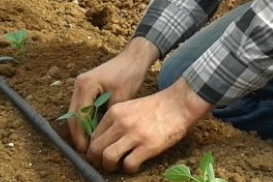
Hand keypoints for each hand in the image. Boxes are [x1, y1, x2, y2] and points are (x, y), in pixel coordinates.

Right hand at [68, 37, 159, 150]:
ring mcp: (80, 85)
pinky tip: (92, 132)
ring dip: (80, 128)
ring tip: (88, 144)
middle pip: (73, 115)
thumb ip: (109, 116)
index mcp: (86, 85)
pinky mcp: (85, 87)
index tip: (87, 149)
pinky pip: (81, 107)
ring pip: (75, 112)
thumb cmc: (129, 75)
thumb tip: (103, 137)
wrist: (133, 58)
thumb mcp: (121, 97)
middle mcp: (79, 84)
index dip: (82, 135)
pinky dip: (85, 120)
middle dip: (78, 134)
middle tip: (85, 151)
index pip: (79, 115)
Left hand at [86, 78, 213, 172]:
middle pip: (95, 148)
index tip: (100, 154)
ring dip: (110, 167)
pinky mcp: (148, 146)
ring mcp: (134, 135)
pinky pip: (129, 164)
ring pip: (108, 158)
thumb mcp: (130, 107)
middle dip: (97, 161)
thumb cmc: (157, 106)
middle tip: (104, 164)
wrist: (180, 103)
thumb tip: (106, 139)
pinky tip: (135, 164)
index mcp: (115, 113)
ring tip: (117, 167)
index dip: (94, 148)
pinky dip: (129, 169)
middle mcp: (121, 123)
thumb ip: (117, 120)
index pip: (93, 136)